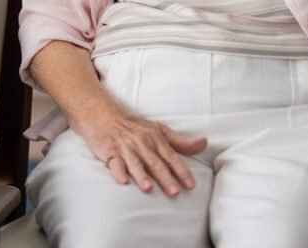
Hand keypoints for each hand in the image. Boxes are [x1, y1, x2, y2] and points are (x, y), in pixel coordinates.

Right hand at [72, 106, 207, 195]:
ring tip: (148, 188)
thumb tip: (204, 142)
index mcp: (155, 138)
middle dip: (165, 177)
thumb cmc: (134, 128)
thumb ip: (181, 142)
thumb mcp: (158, 131)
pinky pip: (113, 162)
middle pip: (155, 162)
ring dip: (141, 175)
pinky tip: (122, 180)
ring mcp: (124, 147)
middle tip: (174, 192)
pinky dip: (117, 170)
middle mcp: (141, 142)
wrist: (102, 115)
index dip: (181, 171)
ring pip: (135, 163)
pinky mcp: (108, 150)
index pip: (171, 156)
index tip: (191, 185)